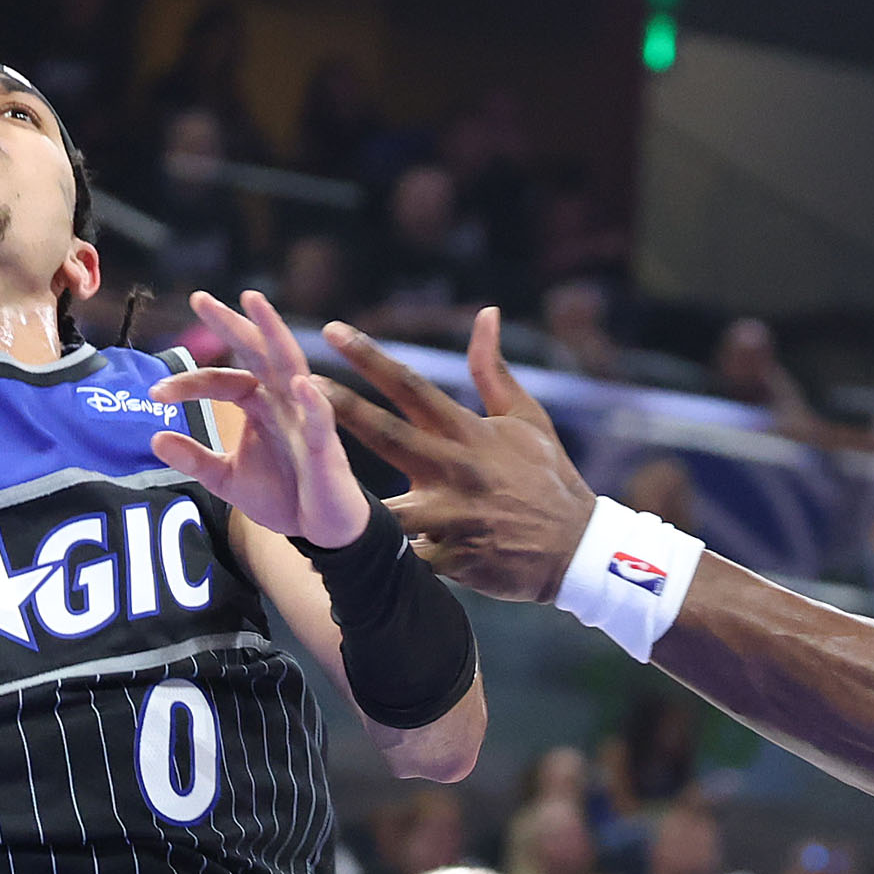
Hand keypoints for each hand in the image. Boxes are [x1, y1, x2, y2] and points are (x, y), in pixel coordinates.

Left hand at [150, 291, 371, 544]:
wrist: (319, 529)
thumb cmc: (282, 496)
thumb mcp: (226, 479)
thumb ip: (194, 458)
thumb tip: (154, 437)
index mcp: (258, 404)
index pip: (220, 380)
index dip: (187, 384)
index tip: (155, 394)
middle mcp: (281, 401)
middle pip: (256, 352)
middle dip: (231, 324)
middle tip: (199, 297)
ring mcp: (305, 418)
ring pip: (290, 366)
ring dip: (273, 333)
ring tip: (255, 303)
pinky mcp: (324, 446)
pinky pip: (320, 418)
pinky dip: (312, 401)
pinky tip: (300, 384)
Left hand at [317, 310, 594, 602]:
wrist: (579, 549)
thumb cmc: (548, 477)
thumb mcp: (528, 418)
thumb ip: (493, 370)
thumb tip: (485, 313)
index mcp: (469, 431)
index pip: (412, 386)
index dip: (370, 358)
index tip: (333, 331)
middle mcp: (456, 468)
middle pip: (387, 434)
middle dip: (339, 409)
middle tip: (295, 385)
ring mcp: (453, 515)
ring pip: (388, 505)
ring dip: (346, 498)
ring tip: (296, 488)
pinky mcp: (454, 558)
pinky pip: (407, 561)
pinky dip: (379, 561)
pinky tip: (336, 558)